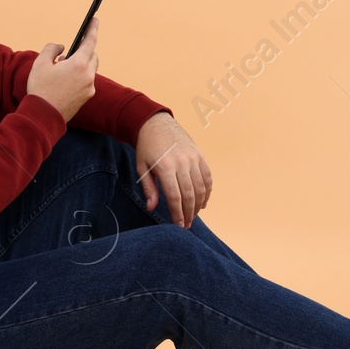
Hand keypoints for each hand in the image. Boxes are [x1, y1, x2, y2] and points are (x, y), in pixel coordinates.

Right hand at [25, 17, 98, 122]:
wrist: (44, 115)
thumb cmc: (41, 88)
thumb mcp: (40, 63)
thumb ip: (52, 49)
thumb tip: (61, 48)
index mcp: (79, 64)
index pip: (90, 41)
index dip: (93, 29)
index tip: (95, 20)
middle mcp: (88, 75)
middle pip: (92, 56)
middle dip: (83, 51)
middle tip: (67, 53)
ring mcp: (89, 88)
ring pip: (89, 69)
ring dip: (81, 64)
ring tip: (63, 68)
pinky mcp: (86, 97)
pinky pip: (86, 81)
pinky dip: (79, 76)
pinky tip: (65, 81)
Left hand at [135, 112, 211, 227]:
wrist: (157, 124)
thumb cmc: (147, 148)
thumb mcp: (142, 167)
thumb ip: (148, 188)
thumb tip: (152, 207)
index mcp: (165, 167)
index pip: (175, 196)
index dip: (177, 212)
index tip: (179, 225)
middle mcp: (182, 163)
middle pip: (189, 194)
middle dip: (189, 213)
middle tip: (186, 225)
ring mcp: (193, 158)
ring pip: (201, 187)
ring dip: (199, 205)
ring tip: (193, 216)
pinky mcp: (200, 155)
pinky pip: (207, 177)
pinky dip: (207, 191)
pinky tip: (203, 202)